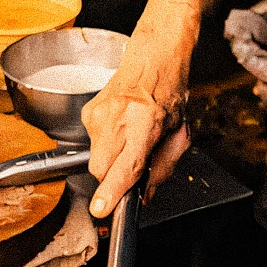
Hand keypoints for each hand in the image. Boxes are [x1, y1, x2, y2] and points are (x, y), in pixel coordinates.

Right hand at [81, 61, 190, 217]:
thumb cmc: (169, 95)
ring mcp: (99, 115)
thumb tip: (145, 194)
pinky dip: (106, 143)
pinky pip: (92, 143)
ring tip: (129, 138)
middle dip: (112, 178)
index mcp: (146, 124)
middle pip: (101, 170)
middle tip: (131, 165)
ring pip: (95, 159)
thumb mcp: (179, 135)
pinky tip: (120, 127)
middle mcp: (118, 118)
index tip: (101, 207)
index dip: (112, 190)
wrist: (152, 59)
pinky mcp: (87, 113)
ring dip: (111, 159)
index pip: (125, 166)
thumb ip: (164, 168)